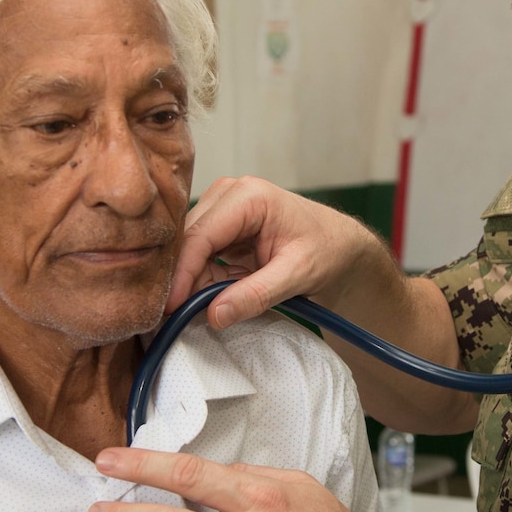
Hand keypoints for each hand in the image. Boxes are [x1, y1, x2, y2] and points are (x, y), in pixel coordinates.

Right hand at [167, 176, 385, 328]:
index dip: (182, 272)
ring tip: (203, 309)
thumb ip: (256, 295)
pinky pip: (199, 255)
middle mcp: (229, 194)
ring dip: (193, 281)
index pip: (201, 235)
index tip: (172, 306)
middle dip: (183, 279)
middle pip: (188, 240)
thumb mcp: (297, 275)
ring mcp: (222, 208)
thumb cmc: (327, 251)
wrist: (340, 245)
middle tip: (178, 316)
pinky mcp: (221, 226)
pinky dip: (202, 279)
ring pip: (189, 249)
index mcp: (249, 196)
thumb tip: (215, 314)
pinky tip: (214, 296)